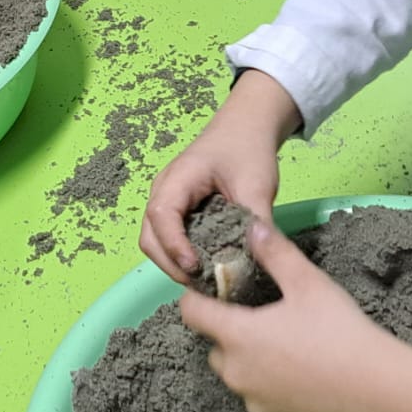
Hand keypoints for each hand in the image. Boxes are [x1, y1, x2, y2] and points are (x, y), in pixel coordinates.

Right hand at [141, 70, 301, 282]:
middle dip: (170, 264)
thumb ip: (257, 222)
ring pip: (155, 241)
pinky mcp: (177, 209)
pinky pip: (168, 237)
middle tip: (202, 284)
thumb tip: (262, 261)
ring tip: (204, 281)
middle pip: (149, 237)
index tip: (195, 268)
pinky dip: (181, 256)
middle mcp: (163, 191)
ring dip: (174, 263)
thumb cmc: (247, 149)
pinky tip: (205, 268)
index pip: (161, 217)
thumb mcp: (257, 184)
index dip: (173, 246)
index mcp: (177, 179)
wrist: (246, 126)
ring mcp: (167, 201)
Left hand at [179, 220, 411, 411]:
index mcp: (236, 336)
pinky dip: (273, 389)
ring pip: (239, 377)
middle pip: (215, 348)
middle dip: (231, 333)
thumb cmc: (341, 332)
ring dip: (251, 363)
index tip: (216, 291)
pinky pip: (262, 401)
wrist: (379, 393)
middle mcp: (236, 374)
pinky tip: (303, 379)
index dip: (198, 299)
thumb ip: (275, 253)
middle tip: (265, 320)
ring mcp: (254, 403)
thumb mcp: (309, 283)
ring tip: (288, 349)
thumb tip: (252, 228)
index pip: (192, 313)